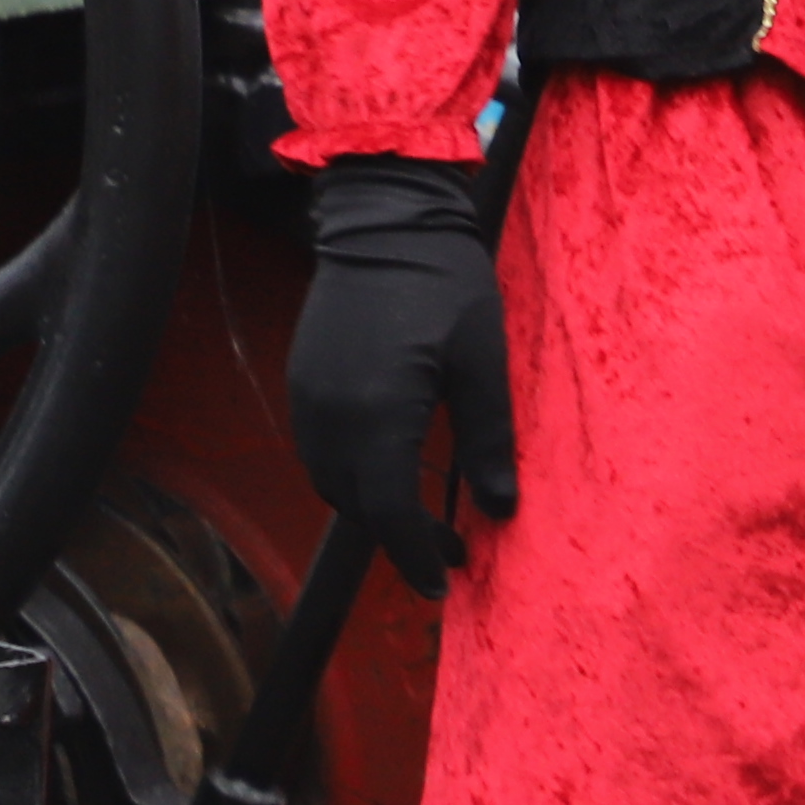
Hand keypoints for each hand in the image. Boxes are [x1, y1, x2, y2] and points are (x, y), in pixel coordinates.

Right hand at [288, 154, 513, 590]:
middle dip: (400, 539)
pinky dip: (352, 474)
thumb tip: (502, 508)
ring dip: (373, 507)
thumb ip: (489, 437)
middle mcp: (330, 418)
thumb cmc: (446, 285)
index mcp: (378, 415)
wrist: (385, 222)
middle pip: (358, 507)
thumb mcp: (482, 361)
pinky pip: (320, 452)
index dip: (416, 555)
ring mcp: (308, 401)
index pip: (390, 513)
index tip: (444, 582)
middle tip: (448, 553)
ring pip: (333, 484)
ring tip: (422, 517)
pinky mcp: (302, 384)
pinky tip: (389, 467)